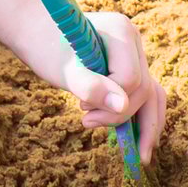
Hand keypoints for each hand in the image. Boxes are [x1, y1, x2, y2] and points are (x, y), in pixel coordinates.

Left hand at [56, 10, 170, 164]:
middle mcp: (134, 40)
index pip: (131, 80)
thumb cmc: (44, 47)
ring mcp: (134, 52)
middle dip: (123, 115)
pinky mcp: (129, 65)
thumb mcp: (63, 70)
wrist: (35, 32)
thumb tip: (122, 106)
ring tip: (142, 155)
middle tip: (87, 124)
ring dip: (146, 125)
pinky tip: (137, 139)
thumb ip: (91, 86)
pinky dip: (140, 115)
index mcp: (121, 31)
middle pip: (144, 88)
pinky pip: (143, 93)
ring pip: (152, 93)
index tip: (80, 108)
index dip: (109, 103)